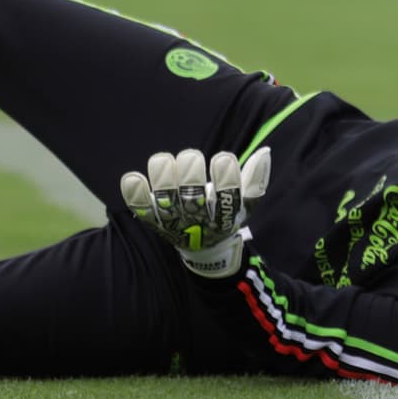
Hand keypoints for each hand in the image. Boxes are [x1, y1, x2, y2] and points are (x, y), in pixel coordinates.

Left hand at [120, 147, 270, 277]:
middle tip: (191, 158)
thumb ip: (254, 179)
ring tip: (163, 160)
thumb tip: (264, 152)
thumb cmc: (223, 214)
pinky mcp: (155, 221)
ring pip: (167, 202)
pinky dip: (136, 195)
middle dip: (191, 174)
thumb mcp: (244, 202)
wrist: (203, 246)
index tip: (223, 158)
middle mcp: (199, 221)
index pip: (229, 199)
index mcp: (225, 217)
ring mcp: (175, 222)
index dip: (226, 178)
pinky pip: (142, 210)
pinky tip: (133, 177)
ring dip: (163, 179)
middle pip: (194, 199)